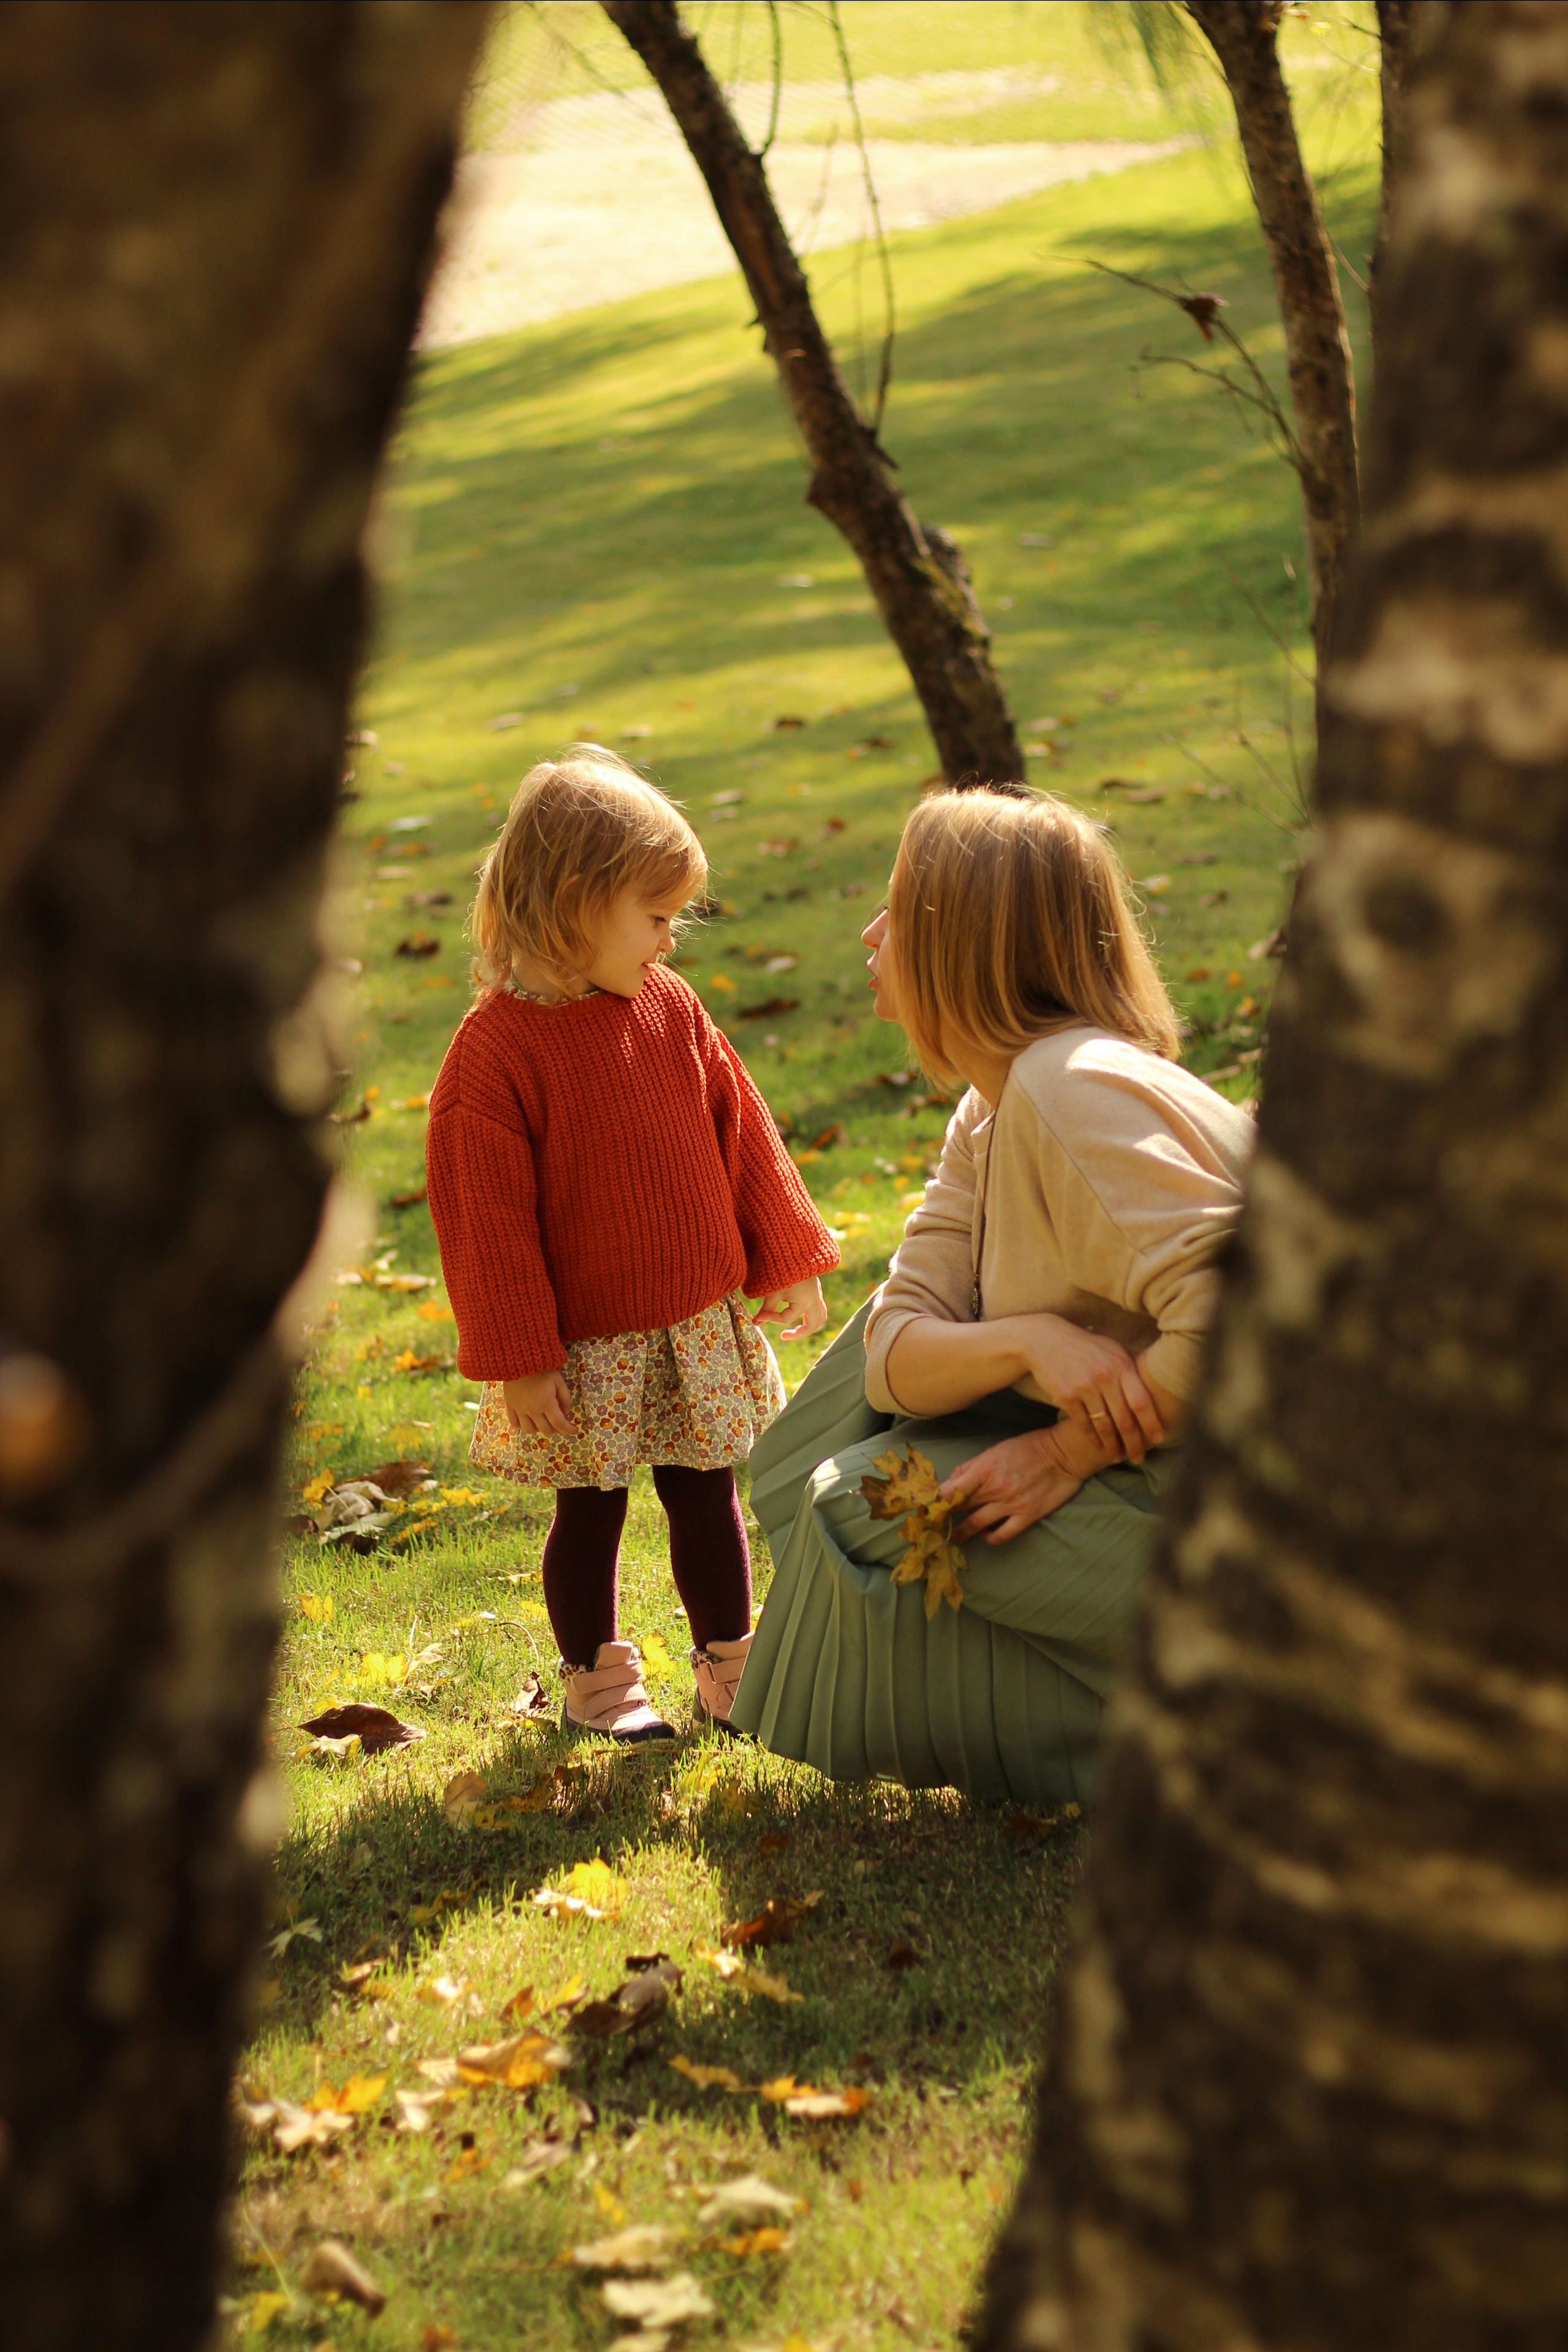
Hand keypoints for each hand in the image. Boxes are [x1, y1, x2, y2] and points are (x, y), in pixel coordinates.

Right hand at [501, 1368, 573, 1434]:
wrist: (519, 1359)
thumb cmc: (542, 1369)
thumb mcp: (559, 1381)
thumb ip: (565, 1398)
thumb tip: (566, 1413)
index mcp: (546, 1403)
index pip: (559, 1424)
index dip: (568, 1429)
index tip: (574, 1429)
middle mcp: (532, 1410)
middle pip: (545, 1430)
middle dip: (556, 1428)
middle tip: (560, 1421)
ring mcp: (519, 1410)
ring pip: (529, 1430)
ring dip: (539, 1429)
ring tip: (544, 1421)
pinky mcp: (510, 1406)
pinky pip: (514, 1423)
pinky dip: (522, 1425)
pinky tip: (528, 1420)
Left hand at [753, 1276, 827, 1340]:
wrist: (796, 1250)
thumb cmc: (783, 1269)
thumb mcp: (773, 1290)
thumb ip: (766, 1308)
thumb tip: (756, 1322)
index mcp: (804, 1303)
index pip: (785, 1319)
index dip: (770, 1318)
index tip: (758, 1316)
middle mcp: (814, 1301)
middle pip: (812, 1326)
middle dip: (798, 1334)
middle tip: (783, 1335)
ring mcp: (817, 1295)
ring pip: (820, 1318)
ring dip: (808, 1325)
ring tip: (794, 1329)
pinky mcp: (816, 1290)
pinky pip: (819, 1308)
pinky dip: (810, 1314)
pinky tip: (796, 1310)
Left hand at [940, 1427, 1084, 1545]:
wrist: (1064, 1453)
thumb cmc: (1029, 1447)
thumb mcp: (995, 1450)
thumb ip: (971, 1467)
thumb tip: (950, 1482)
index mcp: (984, 1468)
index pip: (949, 1490)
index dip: (935, 1502)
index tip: (926, 1508)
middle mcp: (995, 1488)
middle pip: (960, 1508)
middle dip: (945, 1517)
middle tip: (936, 1525)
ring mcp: (1011, 1504)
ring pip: (976, 1524)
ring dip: (962, 1532)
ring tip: (956, 1536)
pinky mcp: (1027, 1515)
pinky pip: (1002, 1534)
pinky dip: (990, 1538)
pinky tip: (986, 1535)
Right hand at [1013, 1313, 1163, 1462]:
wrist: (1045, 1340)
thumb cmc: (1085, 1346)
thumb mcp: (1112, 1348)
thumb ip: (1131, 1367)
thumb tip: (1155, 1387)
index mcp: (1121, 1365)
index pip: (1142, 1401)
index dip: (1152, 1423)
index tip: (1158, 1440)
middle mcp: (1105, 1376)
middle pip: (1125, 1420)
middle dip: (1134, 1443)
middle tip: (1138, 1458)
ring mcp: (1084, 1387)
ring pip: (1104, 1426)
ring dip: (1112, 1446)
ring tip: (1118, 1457)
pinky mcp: (1066, 1397)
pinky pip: (1084, 1424)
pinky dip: (1093, 1439)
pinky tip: (1098, 1446)